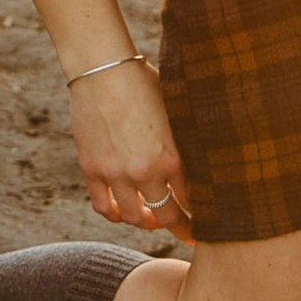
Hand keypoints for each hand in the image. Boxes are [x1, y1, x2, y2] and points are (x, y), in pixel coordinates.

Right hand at [68, 59, 193, 240]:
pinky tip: (123, 213)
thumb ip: (185, 142)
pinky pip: (104, 206)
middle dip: (181, 227)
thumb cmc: (144, 82)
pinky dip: (115, 215)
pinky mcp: (92, 169)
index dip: (202, 214)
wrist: (103, 68)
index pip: (193, 200)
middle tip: (188, 232)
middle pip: (168, 215)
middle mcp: (145, 171)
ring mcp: (115, 173)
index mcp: (172, 156)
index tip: (208, 221)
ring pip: (134, 217)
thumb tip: (205, 162)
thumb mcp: (175, 111)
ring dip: (147, 222)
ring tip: (153, 219)